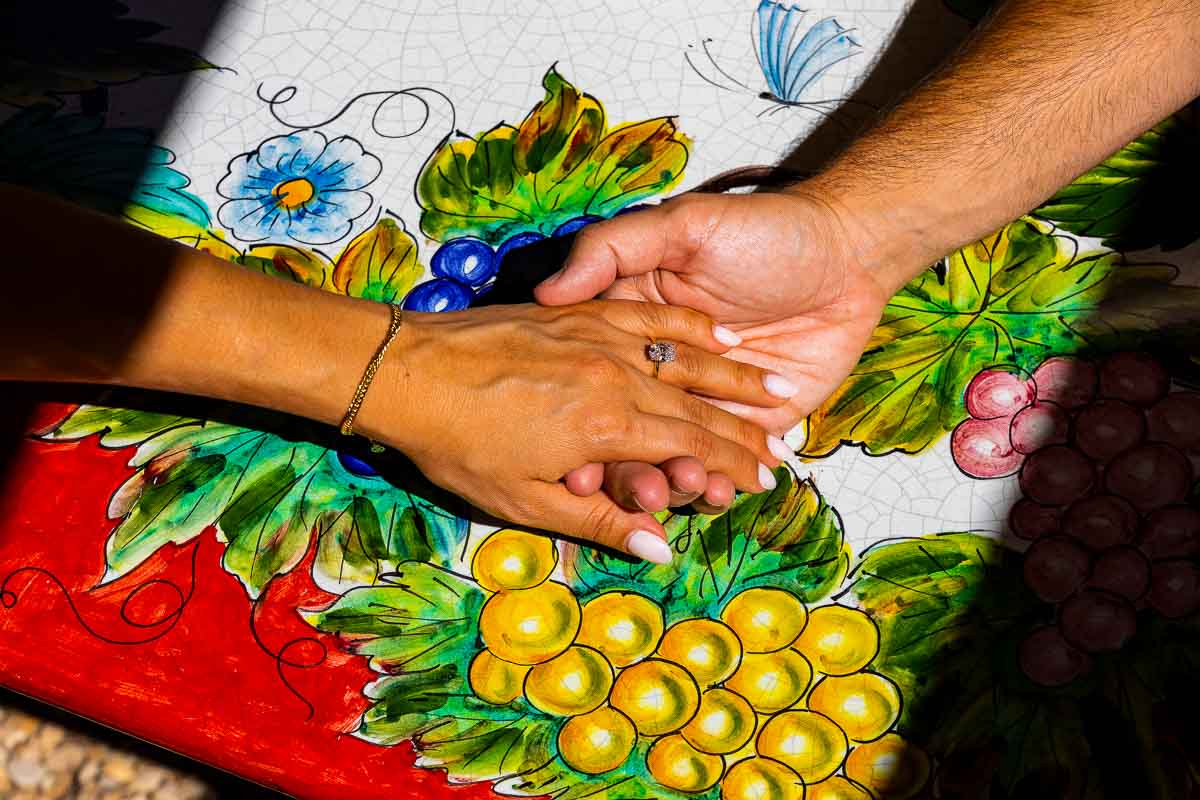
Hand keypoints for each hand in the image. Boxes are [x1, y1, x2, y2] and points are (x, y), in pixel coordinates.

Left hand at [355, 300, 794, 559]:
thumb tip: (662, 548)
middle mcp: (616, 377)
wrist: (405, 369)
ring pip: (686, 360)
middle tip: (783, 447)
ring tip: (779, 390)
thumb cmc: (459, 444)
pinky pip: (650, 317)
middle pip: (697, 408)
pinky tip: (720, 335)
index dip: (730, 468)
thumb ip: (601, 522)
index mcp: (607, 428)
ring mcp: (601, 338)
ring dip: (735, 379)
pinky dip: (690, 329)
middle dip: (744, 431)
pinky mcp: (581, 314)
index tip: (763, 480)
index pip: (689, 450)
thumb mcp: (525, 501)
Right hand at [535, 189, 896, 512]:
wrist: (847, 255)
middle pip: (628, 437)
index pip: (593, 389)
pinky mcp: (751, 427)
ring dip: (674, 484)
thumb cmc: (762, 231)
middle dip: (630, 472)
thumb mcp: (681, 227)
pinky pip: (725, 469)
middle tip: (641, 490)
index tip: (572, 467)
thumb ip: (613, 249)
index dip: (578, 429)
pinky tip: (723, 490)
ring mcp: (705, 407)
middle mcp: (660, 376)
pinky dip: (720, 487)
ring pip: (673, 461)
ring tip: (690, 484)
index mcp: (631, 332)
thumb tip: (549, 291)